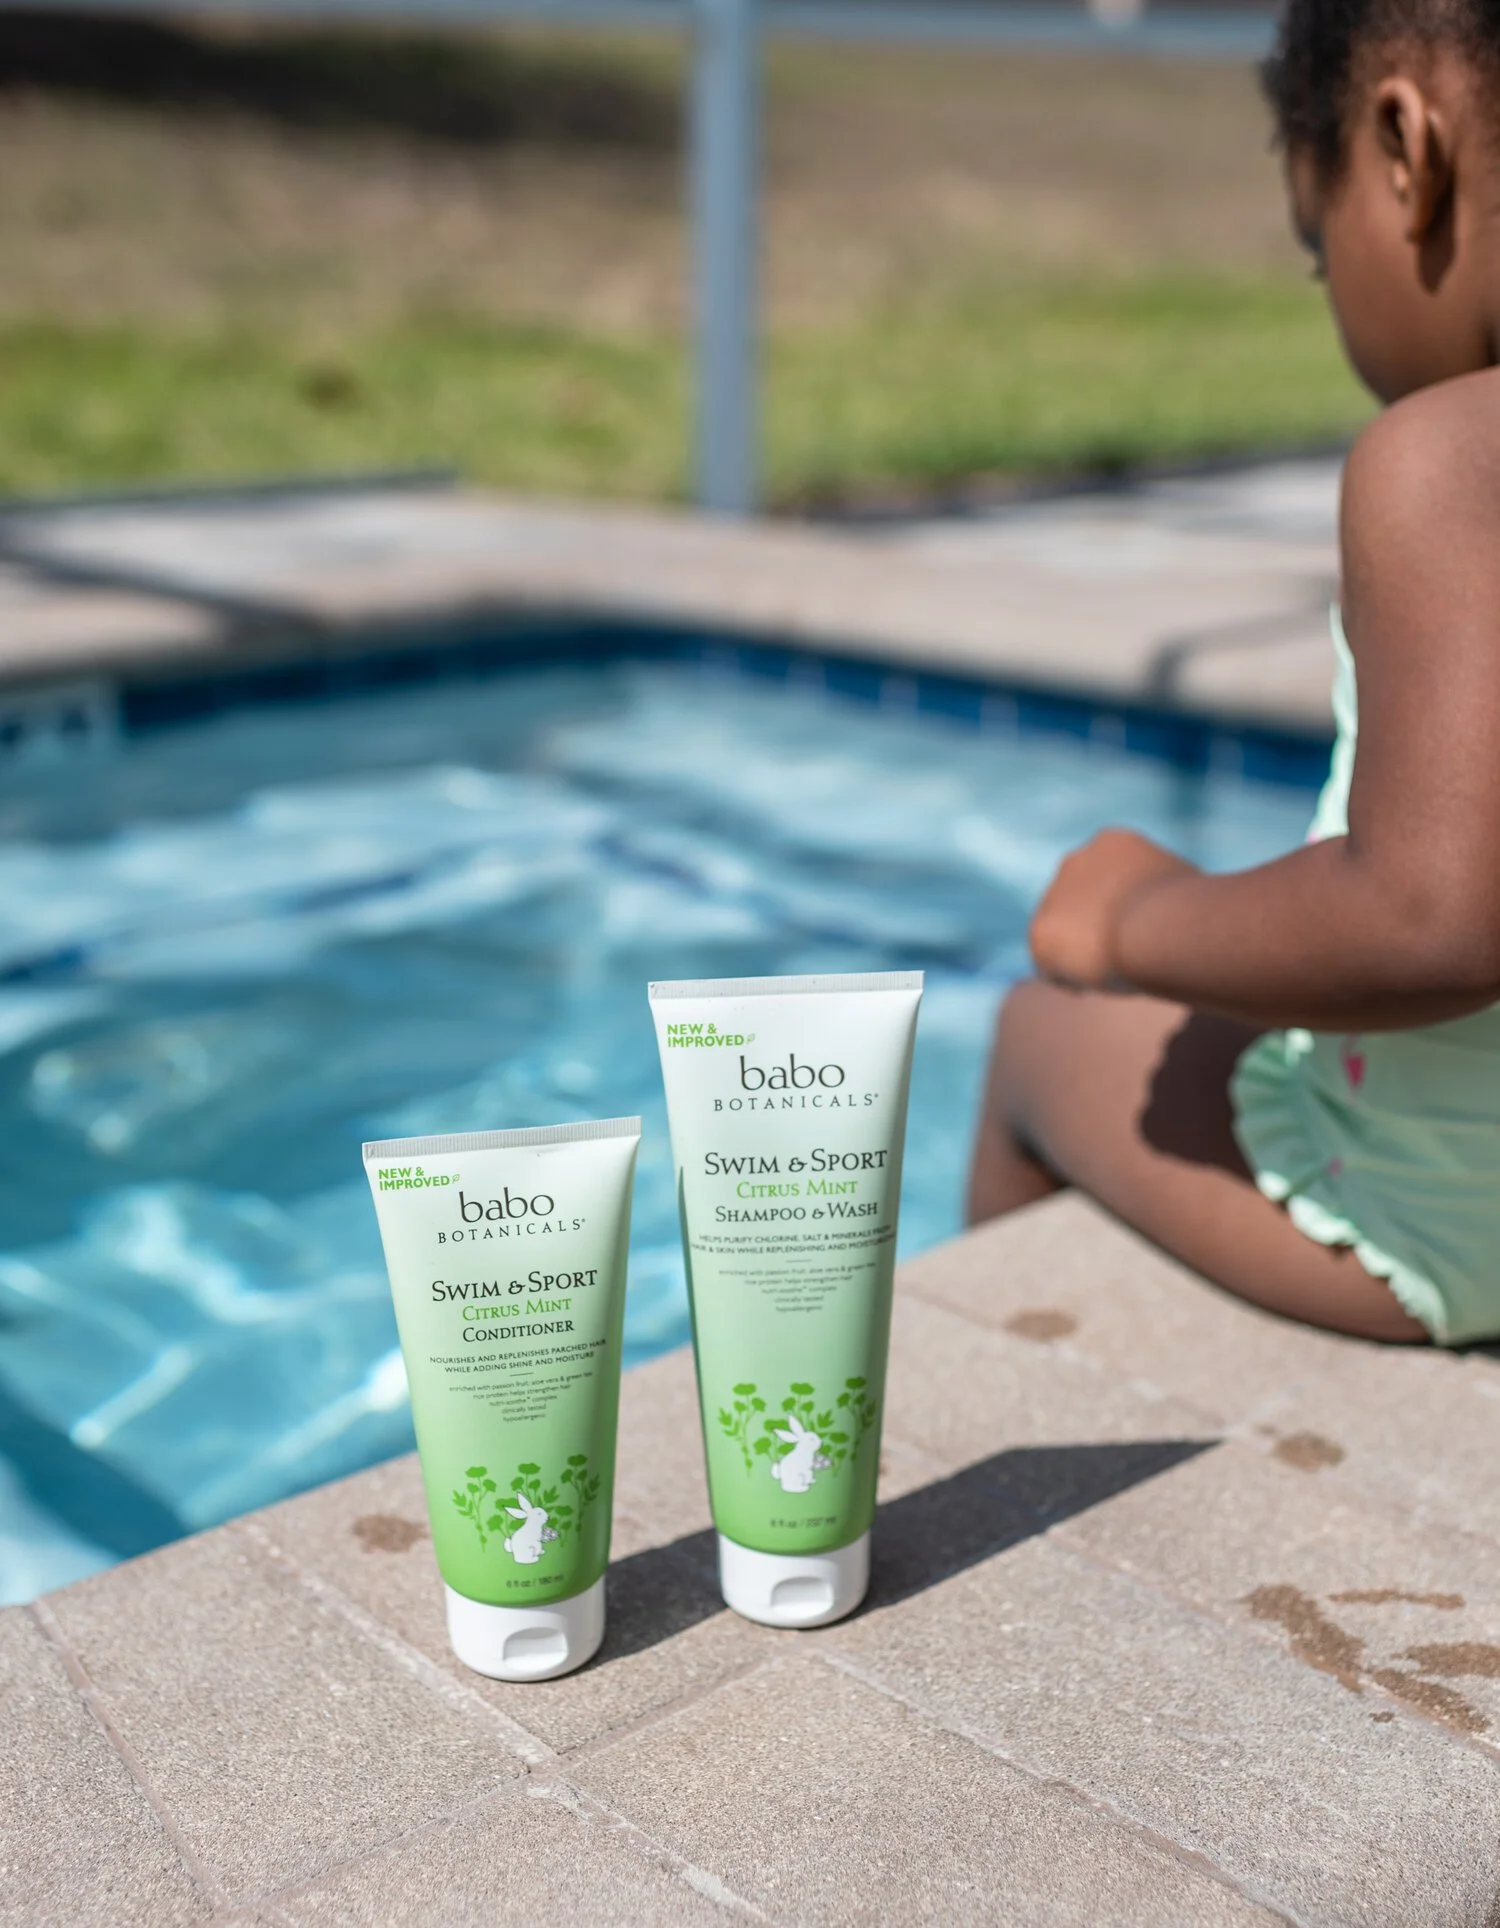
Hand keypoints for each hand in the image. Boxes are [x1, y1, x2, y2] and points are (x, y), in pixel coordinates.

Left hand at [1030, 829, 1194, 990]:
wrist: (1157, 927)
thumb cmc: (1191, 913)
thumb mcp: (1191, 894)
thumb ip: (1171, 899)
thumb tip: (1184, 915)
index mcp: (1113, 844)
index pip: (1107, 877)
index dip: (1119, 909)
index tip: (1134, 935)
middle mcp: (1077, 860)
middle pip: (1080, 903)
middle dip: (1093, 930)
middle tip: (1117, 961)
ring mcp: (1054, 894)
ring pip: (1062, 934)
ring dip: (1080, 957)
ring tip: (1108, 978)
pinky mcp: (1040, 931)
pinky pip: (1049, 964)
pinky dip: (1069, 980)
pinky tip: (1089, 989)